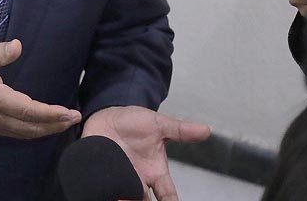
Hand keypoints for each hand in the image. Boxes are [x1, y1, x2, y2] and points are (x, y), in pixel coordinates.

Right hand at [0, 39, 81, 137]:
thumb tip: (18, 46)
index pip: (28, 110)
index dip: (50, 114)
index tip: (69, 112)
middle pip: (30, 127)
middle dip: (55, 125)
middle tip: (74, 118)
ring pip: (23, 133)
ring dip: (45, 130)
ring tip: (63, 123)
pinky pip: (14, 133)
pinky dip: (31, 131)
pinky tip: (39, 126)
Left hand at [83, 106, 210, 200]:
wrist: (108, 114)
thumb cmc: (135, 122)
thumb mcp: (158, 124)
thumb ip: (180, 130)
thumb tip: (206, 129)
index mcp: (155, 172)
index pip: (168, 196)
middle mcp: (138, 180)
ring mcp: (120, 178)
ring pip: (123, 197)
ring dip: (122, 199)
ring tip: (120, 199)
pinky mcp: (102, 173)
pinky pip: (102, 186)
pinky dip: (101, 190)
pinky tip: (100, 192)